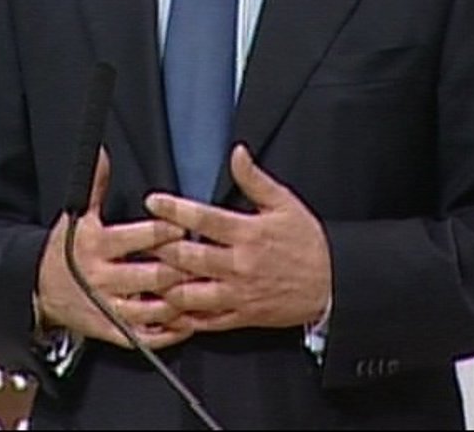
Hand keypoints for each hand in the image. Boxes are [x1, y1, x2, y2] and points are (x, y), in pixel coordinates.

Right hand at [36, 148, 193, 348]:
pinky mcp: (110, 330)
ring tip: (202, 291)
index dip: (165, 232)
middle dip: (180, 269)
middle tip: (205, 261)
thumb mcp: (77, 214)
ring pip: (151, 309)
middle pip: (151, 276)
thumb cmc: (65, 249)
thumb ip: (96, 185)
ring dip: (179, 302)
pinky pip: (144, 336)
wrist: (39, 289)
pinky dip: (168, 332)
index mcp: (97, 246)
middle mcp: (102, 278)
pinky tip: (187, 322)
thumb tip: (104, 153)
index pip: (138, 238)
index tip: (184, 226)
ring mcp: (107, 308)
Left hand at [144, 144, 331, 331]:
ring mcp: (237, 294)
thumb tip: (237, 153)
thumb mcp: (284, 203)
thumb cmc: (307, 242)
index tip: (153, 201)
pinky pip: (204, 321)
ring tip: (148, 273)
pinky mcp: (239, 316)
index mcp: (248, 234)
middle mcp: (239, 265)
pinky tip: (167, 306)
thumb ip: (255, 179)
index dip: (174, 208)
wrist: (332, 283)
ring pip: (190, 294)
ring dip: (166, 284)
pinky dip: (182, 316)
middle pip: (188, 257)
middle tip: (141, 239)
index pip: (204, 218)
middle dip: (160, 248)